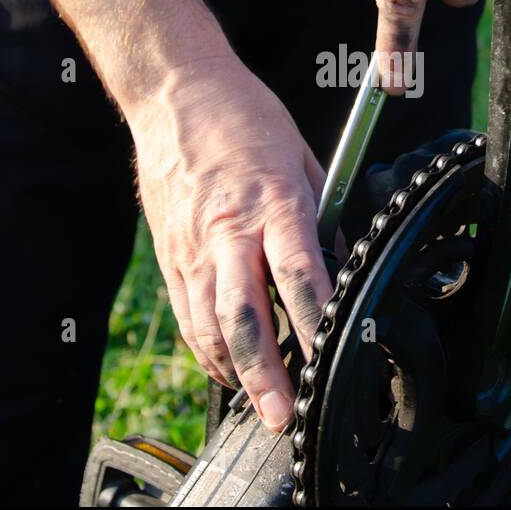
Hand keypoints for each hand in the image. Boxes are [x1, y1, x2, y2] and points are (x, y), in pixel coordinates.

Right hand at [132, 55, 332, 431]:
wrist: (174, 92)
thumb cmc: (245, 119)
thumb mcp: (304, 160)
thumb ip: (322, 219)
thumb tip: (342, 267)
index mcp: (272, 202)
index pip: (298, 274)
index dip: (316, 323)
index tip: (335, 358)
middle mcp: (227, 231)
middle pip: (244, 315)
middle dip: (265, 373)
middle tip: (284, 416)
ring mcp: (191, 246)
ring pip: (209, 325)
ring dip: (236, 373)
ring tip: (261, 407)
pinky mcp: (168, 254)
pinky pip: (188, 314)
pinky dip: (208, 349)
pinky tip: (228, 369)